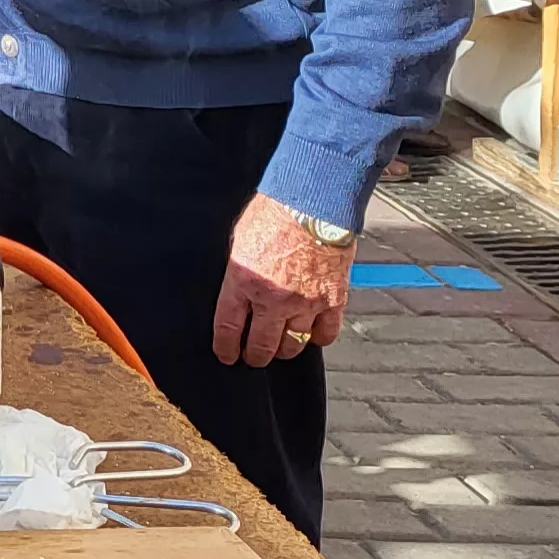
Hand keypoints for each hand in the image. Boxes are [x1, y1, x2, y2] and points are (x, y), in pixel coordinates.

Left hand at [211, 194, 352, 366]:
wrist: (314, 201)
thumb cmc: (276, 211)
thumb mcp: (241, 239)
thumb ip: (240, 269)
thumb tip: (239, 288)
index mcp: (244, 282)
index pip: (229, 328)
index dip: (226, 347)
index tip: (227, 355)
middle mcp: (273, 299)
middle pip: (262, 345)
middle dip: (255, 356)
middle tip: (253, 357)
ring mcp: (305, 303)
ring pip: (293, 344)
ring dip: (284, 349)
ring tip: (281, 347)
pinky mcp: (332, 300)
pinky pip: (326, 333)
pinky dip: (318, 337)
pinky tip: (312, 333)